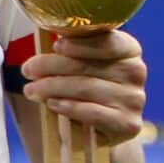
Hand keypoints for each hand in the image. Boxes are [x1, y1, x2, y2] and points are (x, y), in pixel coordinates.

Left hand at [20, 28, 146, 144]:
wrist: (101, 129)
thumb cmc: (86, 89)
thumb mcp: (80, 66)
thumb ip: (70, 50)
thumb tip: (45, 33)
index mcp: (128, 50)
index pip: (107, 42)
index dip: (80, 44)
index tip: (56, 45)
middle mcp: (136, 72)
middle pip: (88, 66)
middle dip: (52, 66)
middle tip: (27, 70)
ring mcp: (134, 99)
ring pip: (87, 88)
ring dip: (53, 88)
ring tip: (31, 90)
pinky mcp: (128, 123)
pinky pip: (93, 112)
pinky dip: (69, 107)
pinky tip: (52, 104)